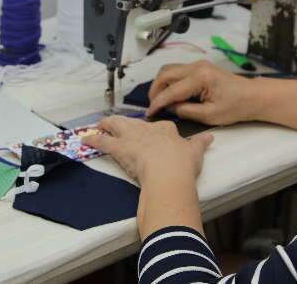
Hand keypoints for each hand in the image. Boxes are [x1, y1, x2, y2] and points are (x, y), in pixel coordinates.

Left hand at [82, 116, 213, 184]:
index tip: (154, 136)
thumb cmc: (183, 164)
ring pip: (117, 126)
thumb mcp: (196, 152)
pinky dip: (94, 140)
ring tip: (99, 125)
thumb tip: (210, 137)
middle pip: (135, 123)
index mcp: (167, 130)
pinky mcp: (120, 148)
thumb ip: (201, 143)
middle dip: (126, 123)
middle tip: (119, 125)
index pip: (161, 126)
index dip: (156, 131)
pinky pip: (104, 141)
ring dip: (107, 125)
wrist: (169, 173)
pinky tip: (86, 139)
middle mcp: (149, 130)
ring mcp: (133, 138)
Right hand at [147, 60, 256, 124]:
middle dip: (155, 90)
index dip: (157, 103)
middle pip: (165, 73)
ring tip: (161, 102)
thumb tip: (168, 108)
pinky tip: (171, 95)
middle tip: (153, 106)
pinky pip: (178, 71)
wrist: (253, 96)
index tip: (149, 114)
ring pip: (169, 70)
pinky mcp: (200, 67)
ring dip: (161, 84)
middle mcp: (197, 66)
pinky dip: (170, 82)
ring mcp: (198, 64)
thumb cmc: (235, 107)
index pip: (171, 90)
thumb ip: (185, 111)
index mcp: (200, 78)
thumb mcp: (209, 115)